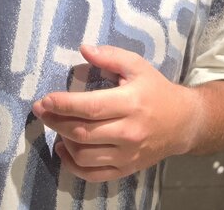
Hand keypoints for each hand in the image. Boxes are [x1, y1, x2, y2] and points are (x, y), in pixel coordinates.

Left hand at [31, 44, 195, 181]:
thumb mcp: (137, 65)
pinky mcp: (126, 169)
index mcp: (130, 103)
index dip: (64, 104)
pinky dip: (73, 166)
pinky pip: (94, 175)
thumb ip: (110, 56)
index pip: (91, 107)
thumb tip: (83, 49)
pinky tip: (64, 149)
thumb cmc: (156, 90)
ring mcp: (127, 155)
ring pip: (85, 155)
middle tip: (40, 110)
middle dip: (56, 121)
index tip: (45, 99)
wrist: (183, 122)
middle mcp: (128, 132)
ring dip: (63, 141)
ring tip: (55, 126)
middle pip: (83, 132)